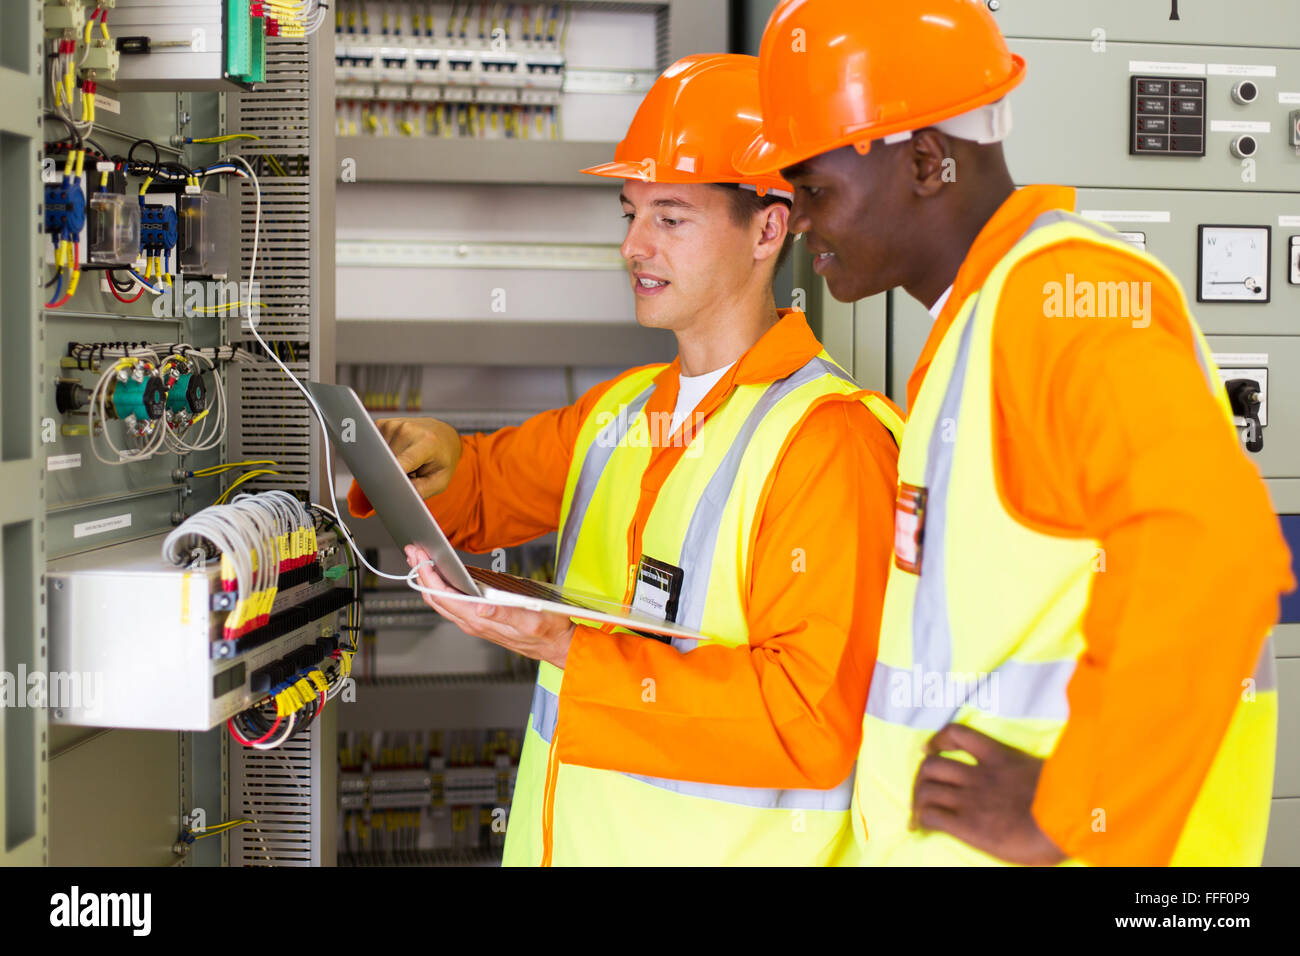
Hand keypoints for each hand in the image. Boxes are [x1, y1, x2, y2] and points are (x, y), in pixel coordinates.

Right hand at [376, 417, 461, 497]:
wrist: (443, 436)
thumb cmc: (442, 461)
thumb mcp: (439, 482)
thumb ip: (418, 491)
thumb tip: (394, 494)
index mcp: (426, 442)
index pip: (401, 463)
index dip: (390, 477)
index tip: (384, 490)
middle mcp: (407, 429)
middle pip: (386, 462)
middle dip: (390, 475)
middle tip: (406, 476)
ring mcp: (393, 425)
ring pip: (377, 456)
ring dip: (387, 465)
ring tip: (404, 463)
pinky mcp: (382, 424)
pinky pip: (373, 446)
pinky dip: (382, 455)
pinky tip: (396, 454)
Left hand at [405, 546, 573, 668]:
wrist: (557, 646)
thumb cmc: (547, 632)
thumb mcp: (531, 620)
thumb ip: (504, 614)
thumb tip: (481, 607)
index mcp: (480, 620)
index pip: (444, 596)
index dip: (428, 575)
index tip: (420, 556)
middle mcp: (473, 623)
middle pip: (436, 598)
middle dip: (421, 574)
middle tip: (413, 551)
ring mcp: (475, 622)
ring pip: (441, 602)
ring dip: (429, 580)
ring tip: (421, 560)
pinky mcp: (480, 620)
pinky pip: (452, 604)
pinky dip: (441, 587)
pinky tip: (442, 577)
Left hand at [910, 722, 1067, 865]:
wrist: (1068, 820)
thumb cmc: (1070, 800)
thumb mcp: (1051, 774)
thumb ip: (1034, 773)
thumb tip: (1041, 783)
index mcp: (1000, 758)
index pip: (958, 734)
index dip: (937, 740)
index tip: (929, 749)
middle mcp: (979, 775)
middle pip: (931, 765)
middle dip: (921, 778)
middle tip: (923, 792)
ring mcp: (970, 799)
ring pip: (925, 788)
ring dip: (917, 800)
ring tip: (918, 812)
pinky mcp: (967, 824)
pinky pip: (930, 815)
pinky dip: (919, 820)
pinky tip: (919, 828)